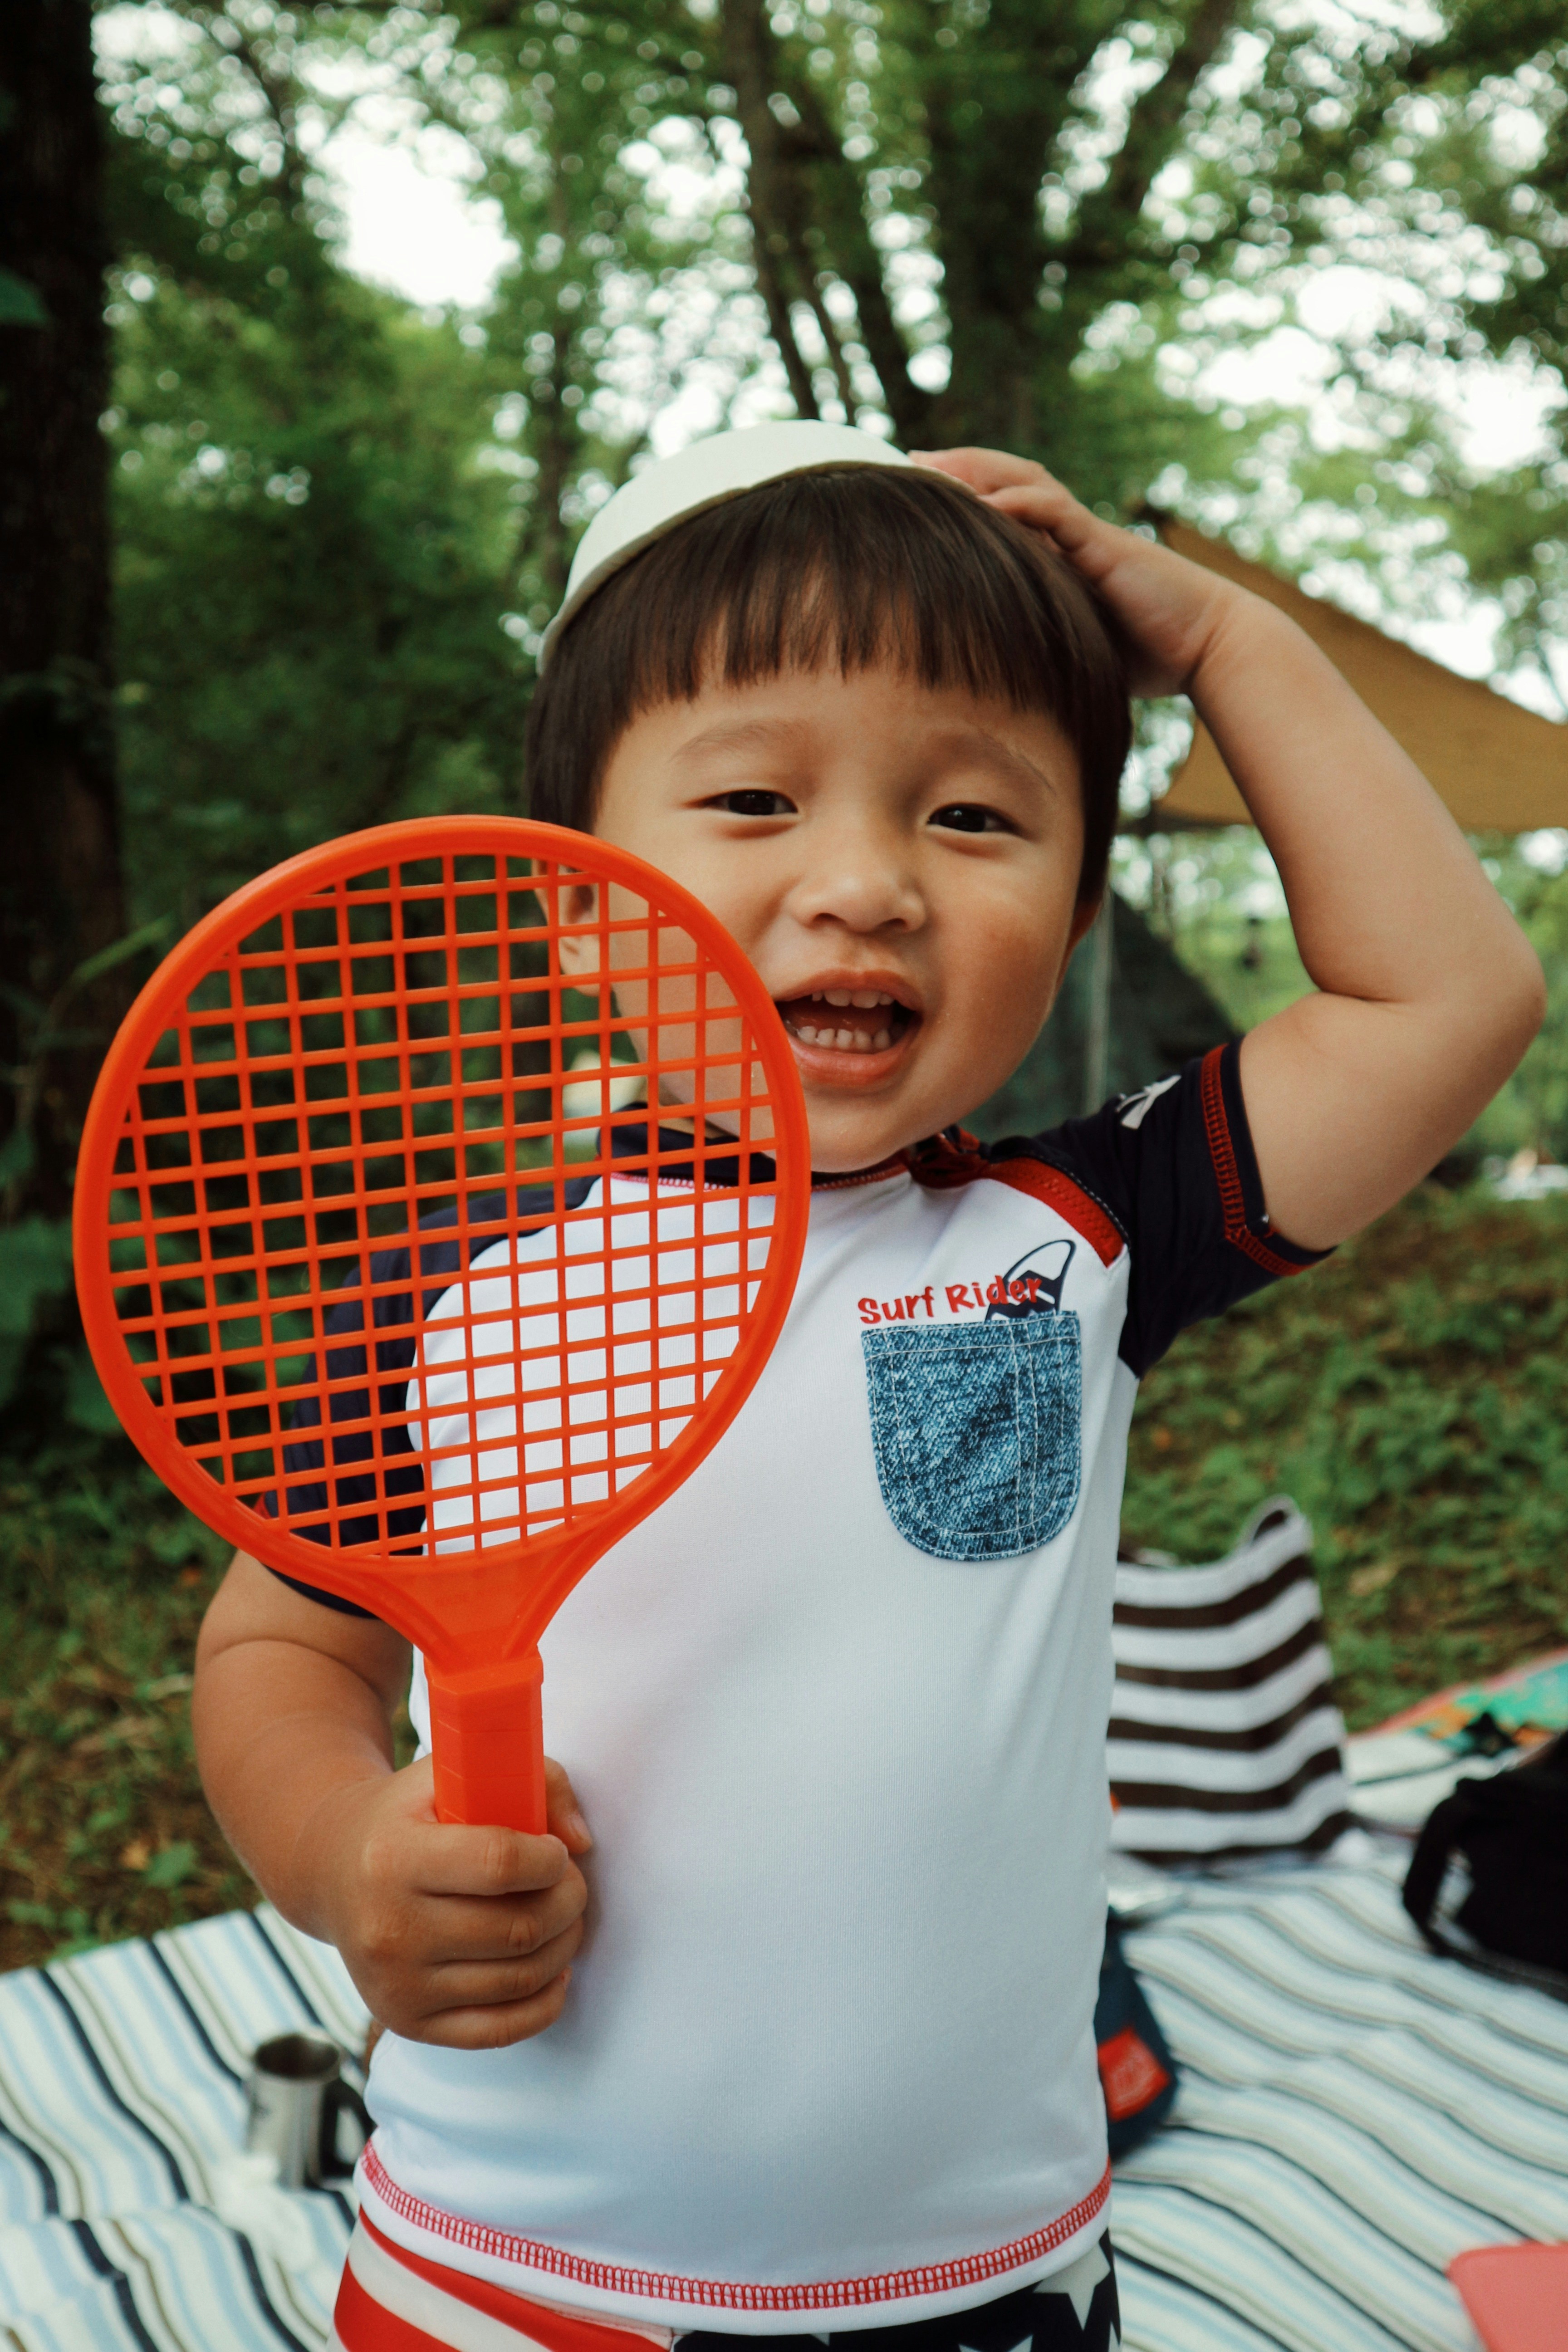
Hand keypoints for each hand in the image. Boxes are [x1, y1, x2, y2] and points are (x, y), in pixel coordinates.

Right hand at [306, 1752, 592, 2048]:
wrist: (331, 1870)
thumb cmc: (409, 1816)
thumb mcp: (456, 1773)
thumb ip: (534, 1783)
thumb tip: (582, 1842)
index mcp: (394, 1857)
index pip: (500, 1863)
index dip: (549, 1859)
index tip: (555, 1851)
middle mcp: (388, 1928)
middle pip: (518, 1928)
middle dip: (569, 1902)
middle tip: (571, 1884)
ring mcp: (396, 1984)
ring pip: (519, 1979)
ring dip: (565, 1946)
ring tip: (565, 1918)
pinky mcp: (407, 2023)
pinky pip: (500, 2030)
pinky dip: (545, 2002)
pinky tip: (554, 1969)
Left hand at [910, 447, 1244, 697]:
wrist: (1205, 644)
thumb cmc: (1144, 654)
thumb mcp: (1073, 646)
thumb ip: (1036, 642)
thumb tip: (986, 678)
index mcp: (1059, 553)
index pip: (1003, 508)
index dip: (960, 496)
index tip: (912, 495)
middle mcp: (1069, 534)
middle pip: (1006, 479)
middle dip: (957, 467)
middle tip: (905, 459)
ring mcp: (1085, 534)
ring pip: (1025, 482)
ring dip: (977, 470)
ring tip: (931, 466)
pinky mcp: (1103, 544)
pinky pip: (1057, 512)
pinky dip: (1019, 503)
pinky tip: (984, 502)